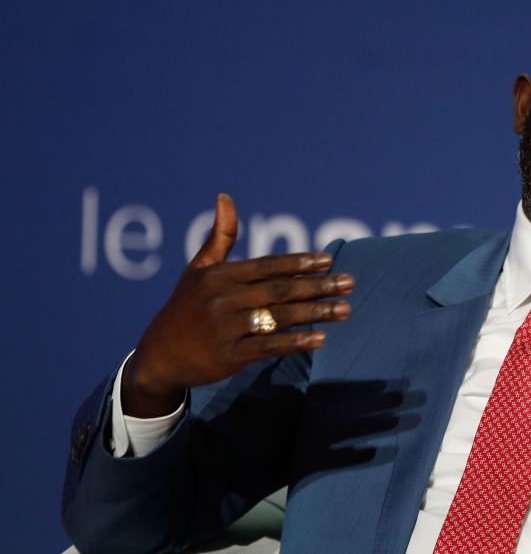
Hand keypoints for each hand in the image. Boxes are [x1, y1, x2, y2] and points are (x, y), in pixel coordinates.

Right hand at [121, 194, 353, 417]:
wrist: (157, 356)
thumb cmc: (185, 308)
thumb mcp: (197, 269)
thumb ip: (220, 237)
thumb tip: (225, 196)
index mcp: (219, 276)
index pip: (268, 265)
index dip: (300, 262)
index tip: (329, 261)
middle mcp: (223, 299)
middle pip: (280, 289)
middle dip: (319, 286)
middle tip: (350, 283)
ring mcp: (225, 328)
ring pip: (279, 317)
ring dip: (316, 313)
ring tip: (345, 309)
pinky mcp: (228, 355)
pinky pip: (269, 346)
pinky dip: (295, 342)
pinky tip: (320, 338)